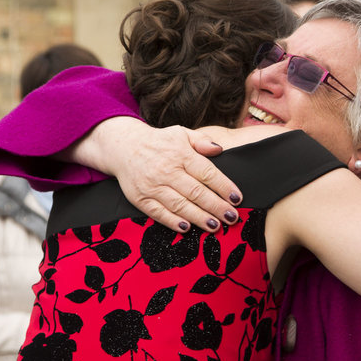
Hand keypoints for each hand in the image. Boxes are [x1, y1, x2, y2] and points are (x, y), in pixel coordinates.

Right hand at [68, 118, 241, 232]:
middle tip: (231, 217)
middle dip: (216, 206)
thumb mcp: (181, 133)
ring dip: (199, 217)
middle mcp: (167, 170)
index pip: (207, 172)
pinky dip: (172, 221)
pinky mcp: (140, 198)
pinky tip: (187, 227)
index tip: (237, 198)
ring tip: (215, 226)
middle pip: (196, 192)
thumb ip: (201, 141)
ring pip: (179, 205)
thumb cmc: (159, 142)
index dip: (223, 186)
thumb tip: (219, 149)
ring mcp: (152, 186)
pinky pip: (158, 213)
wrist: (124, 147)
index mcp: (180, 154)